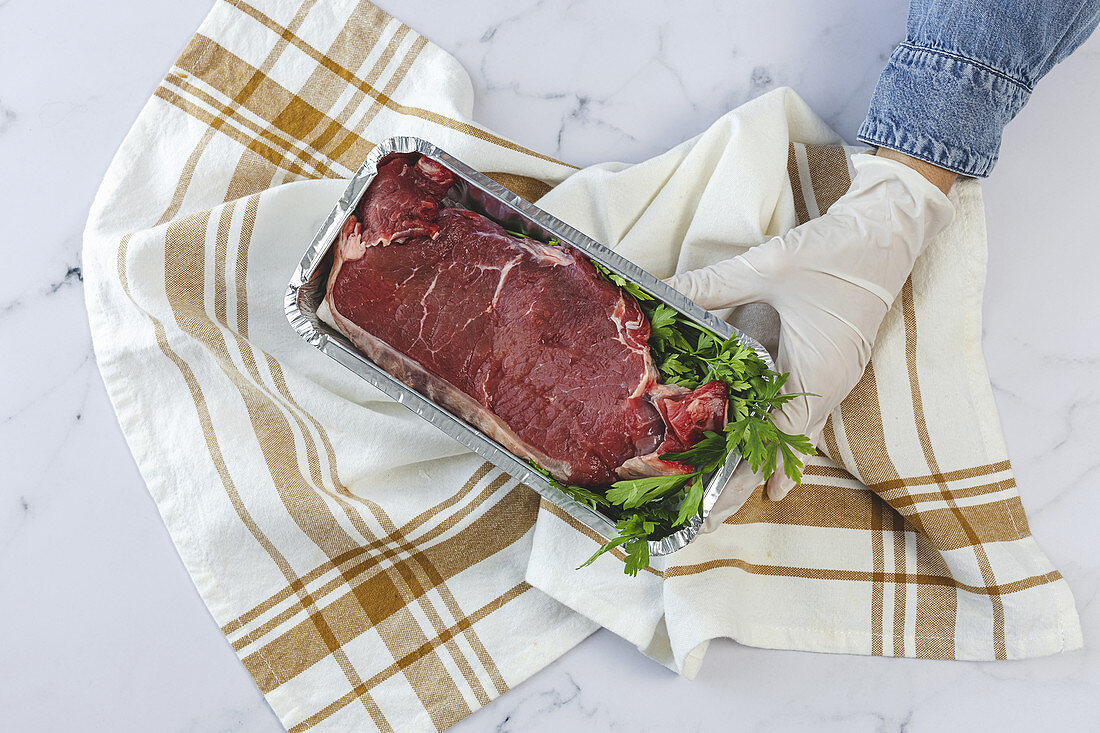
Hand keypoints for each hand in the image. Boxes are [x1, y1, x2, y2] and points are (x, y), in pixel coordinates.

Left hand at [666, 153, 954, 523]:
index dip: (738, 477)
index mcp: (815, 373)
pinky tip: (762, 458)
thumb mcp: (768, 265)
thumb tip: (660, 292)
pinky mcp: (830, 366)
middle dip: (743, 485)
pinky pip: (801, 414)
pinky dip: (778, 438)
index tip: (710, 510)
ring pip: (793, 436)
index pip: (772, 443)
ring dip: (760, 465)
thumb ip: (711, 285)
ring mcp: (833, 380)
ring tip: (723, 496)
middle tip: (706, 520)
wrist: (891, 230)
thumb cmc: (837, 250)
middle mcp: (828, 387)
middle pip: (782, 451)